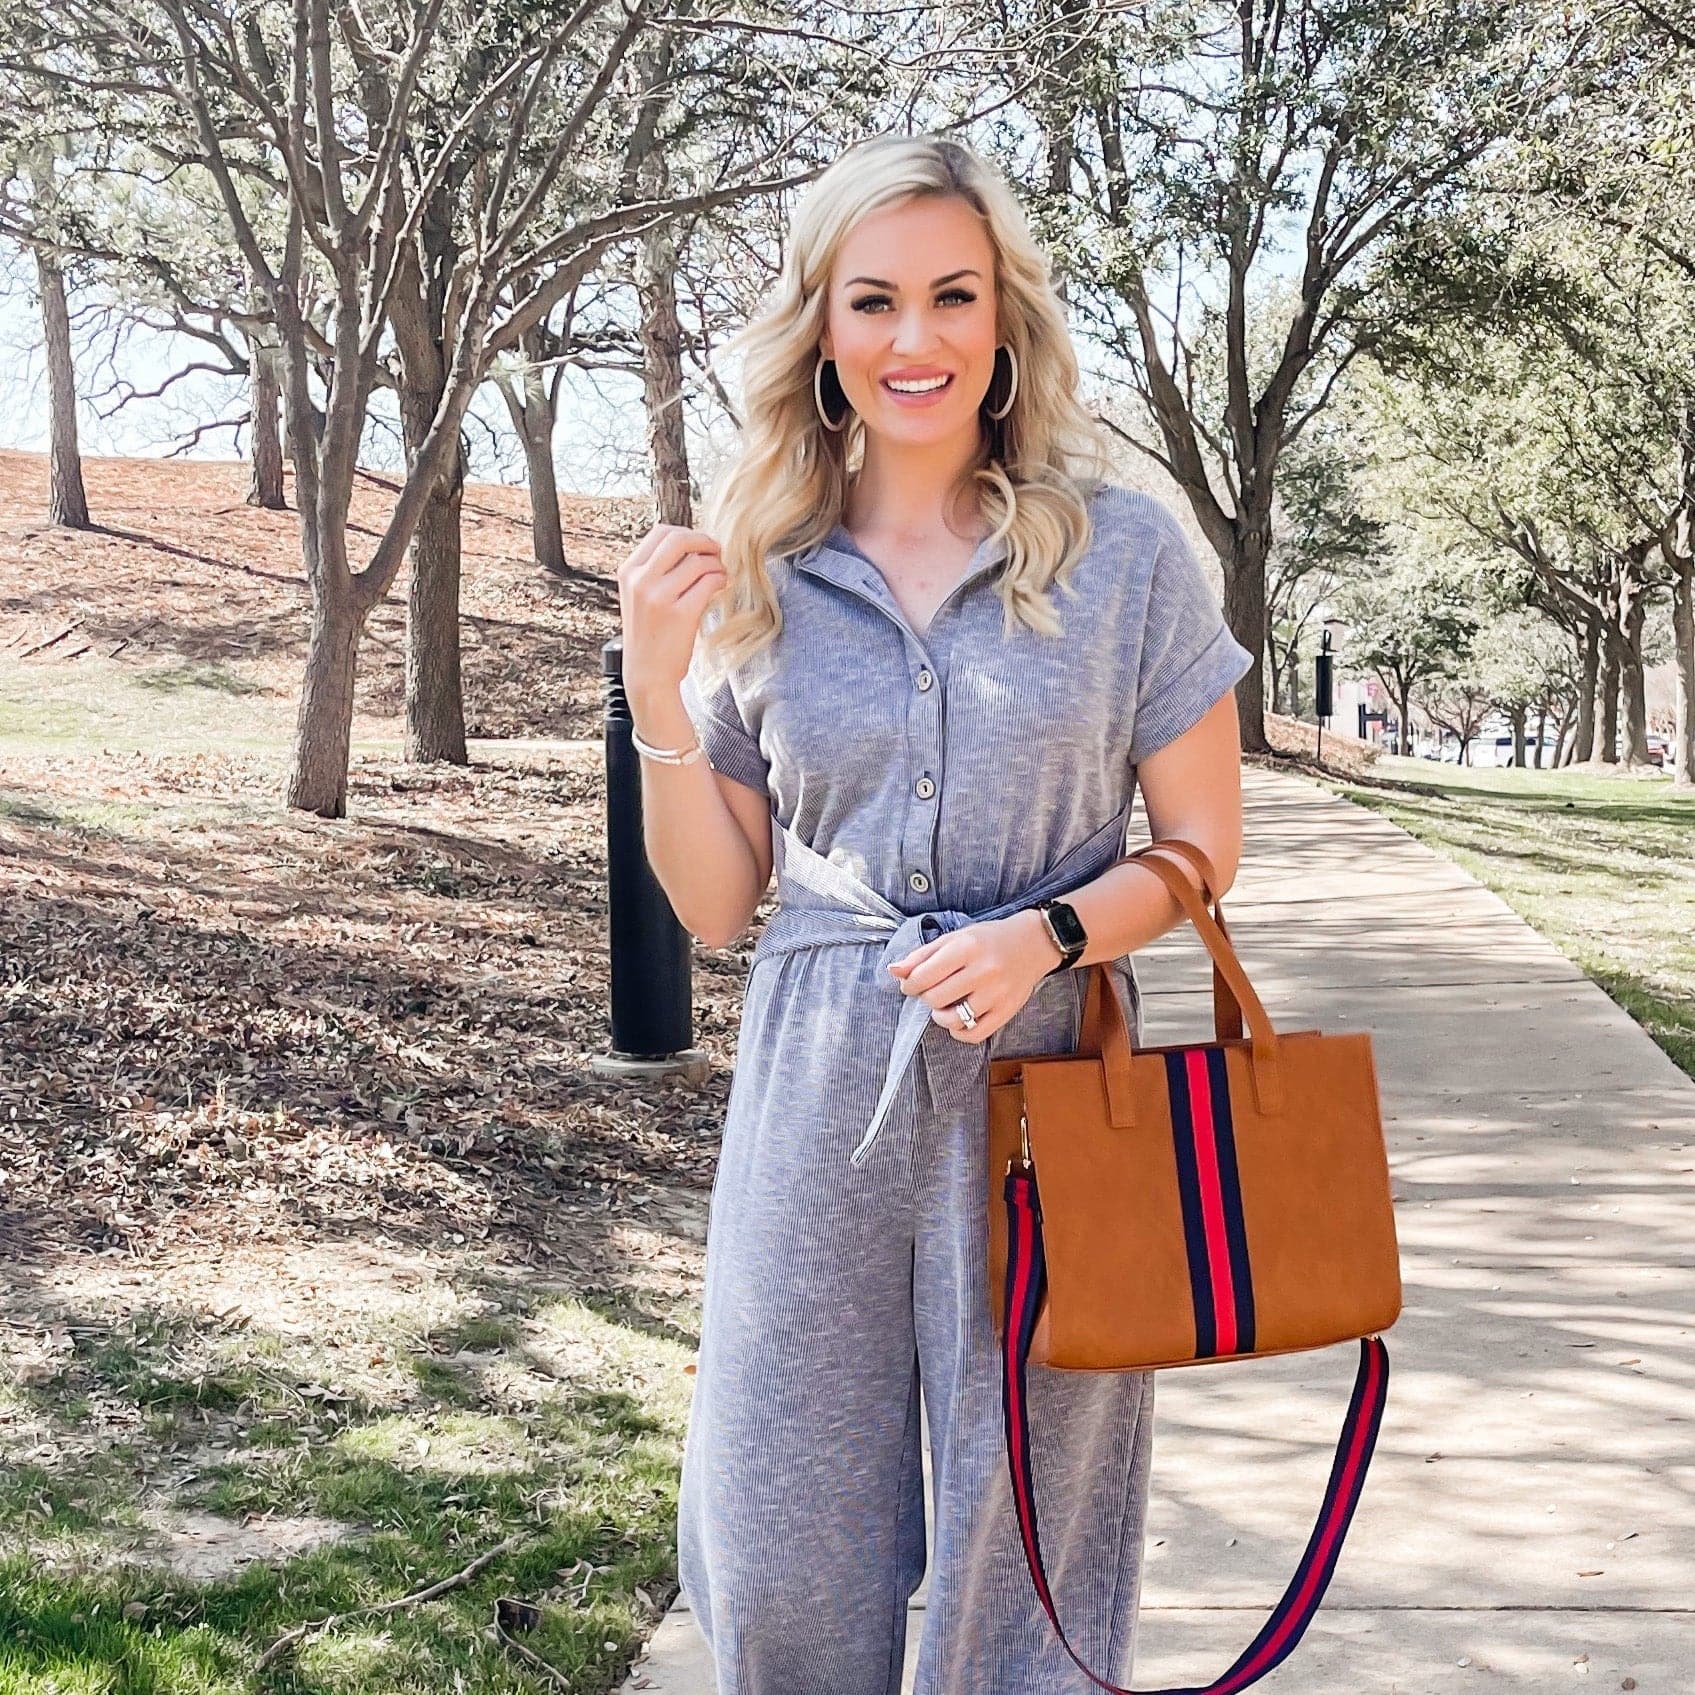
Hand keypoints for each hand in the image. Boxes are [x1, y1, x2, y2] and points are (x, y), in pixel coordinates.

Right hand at [616, 524, 728, 698]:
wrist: (647, 676)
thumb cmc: (649, 636)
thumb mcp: (639, 598)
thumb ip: (655, 571)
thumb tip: (690, 545)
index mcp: (628, 572)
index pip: (661, 533)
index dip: (687, 534)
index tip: (699, 545)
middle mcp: (641, 581)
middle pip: (679, 539)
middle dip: (704, 541)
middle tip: (716, 552)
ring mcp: (659, 597)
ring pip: (699, 561)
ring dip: (717, 564)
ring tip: (720, 575)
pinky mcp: (681, 613)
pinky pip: (709, 582)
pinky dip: (721, 579)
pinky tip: (721, 586)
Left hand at [886, 909, 1064, 1043]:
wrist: (1033, 943)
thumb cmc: (989, 939)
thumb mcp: (955, 938)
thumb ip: (922, 955)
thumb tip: (894, 971)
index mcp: (967, 947)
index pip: (923, 975)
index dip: (910, 984)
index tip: (911, 985)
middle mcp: (984, 970)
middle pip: (935, 998)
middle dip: (926, 998)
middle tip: (931, 991)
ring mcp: (997, 993)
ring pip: (953, 1019)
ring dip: (940, 1016)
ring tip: (944, 1006)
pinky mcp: (1007, 1011)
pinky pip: (974, 1034)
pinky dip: (959, 1031)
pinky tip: (958, 1019)